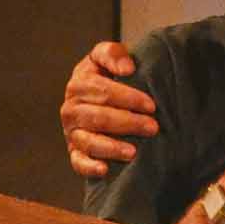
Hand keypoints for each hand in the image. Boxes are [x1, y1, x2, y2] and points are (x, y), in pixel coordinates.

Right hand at [62, 41, 153, 177]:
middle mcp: (71, 109)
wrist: (98, 99)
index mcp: (78, 84)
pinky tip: (105, 169)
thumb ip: (113, 54)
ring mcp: (72, 132)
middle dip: (127, 123)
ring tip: (134, 152)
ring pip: (89, 141)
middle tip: (152, 127)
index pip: (102, 91)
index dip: (128, 97)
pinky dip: (90, 167)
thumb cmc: (109, 77)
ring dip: (112, 147)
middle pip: (98, 117)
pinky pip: (78, 162)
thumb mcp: (108, 58)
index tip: (151, 105)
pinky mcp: (75, 152)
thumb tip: (127, 69)